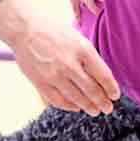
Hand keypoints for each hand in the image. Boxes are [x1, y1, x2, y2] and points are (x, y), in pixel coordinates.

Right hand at [0, 0, 117, 115]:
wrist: (24, 29)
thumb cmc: (56, 34)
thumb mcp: (79, 40)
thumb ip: (91, 60)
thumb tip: (105, 82)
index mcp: (82, 50)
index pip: (104, 76)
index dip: (111, 89)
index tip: (115, 96)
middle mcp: (69, 64)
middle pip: (92, 91)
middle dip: (103, 102)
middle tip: (108, 108)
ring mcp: (54, 75)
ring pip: (77, 99)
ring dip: (89, 107)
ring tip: (95, 111)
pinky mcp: (41, 83)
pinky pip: (59, 101)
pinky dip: (70, 107)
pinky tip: (76, 107)